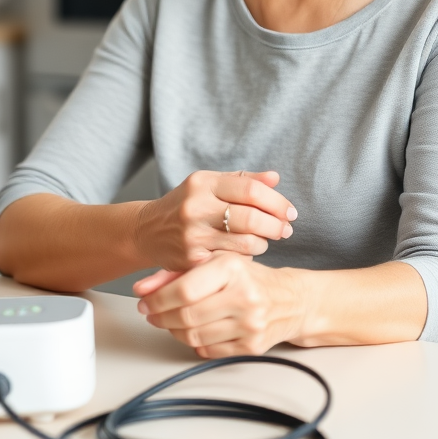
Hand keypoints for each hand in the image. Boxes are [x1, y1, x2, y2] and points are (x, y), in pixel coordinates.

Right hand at [133, 170, 295, 271]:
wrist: (147, 231)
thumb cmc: (184, 205)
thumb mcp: (208, 185)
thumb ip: (242, 181)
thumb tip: (275, 178)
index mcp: (203, 183)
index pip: (251, 190)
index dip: (277, 202)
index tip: (290, 212)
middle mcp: (196, 207)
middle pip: (252, 218)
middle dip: (276, 225)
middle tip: (286, 229)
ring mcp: (194, 235)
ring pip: (246, 243)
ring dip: (264, 243)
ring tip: (264, 240)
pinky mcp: (193, 259)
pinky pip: (232, 260)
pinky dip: (246, 257)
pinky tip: (245, 252)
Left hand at [133, 252, 305, 357]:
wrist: (293, 300)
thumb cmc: (249, 278)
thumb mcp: (215, 263)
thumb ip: (175, 273)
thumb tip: (142, 289)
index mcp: (232, 268)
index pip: (185, 289)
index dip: (157, 299)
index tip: (144, 301)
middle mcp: (244, 296)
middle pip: (187, 316)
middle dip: (160, 316)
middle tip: (150, 314)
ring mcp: (250, 324)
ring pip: (194, 337)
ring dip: (173, 331)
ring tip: (169, 321)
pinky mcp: (252, 346)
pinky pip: (209, 351)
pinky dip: (194, 343)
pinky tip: (193, 331)